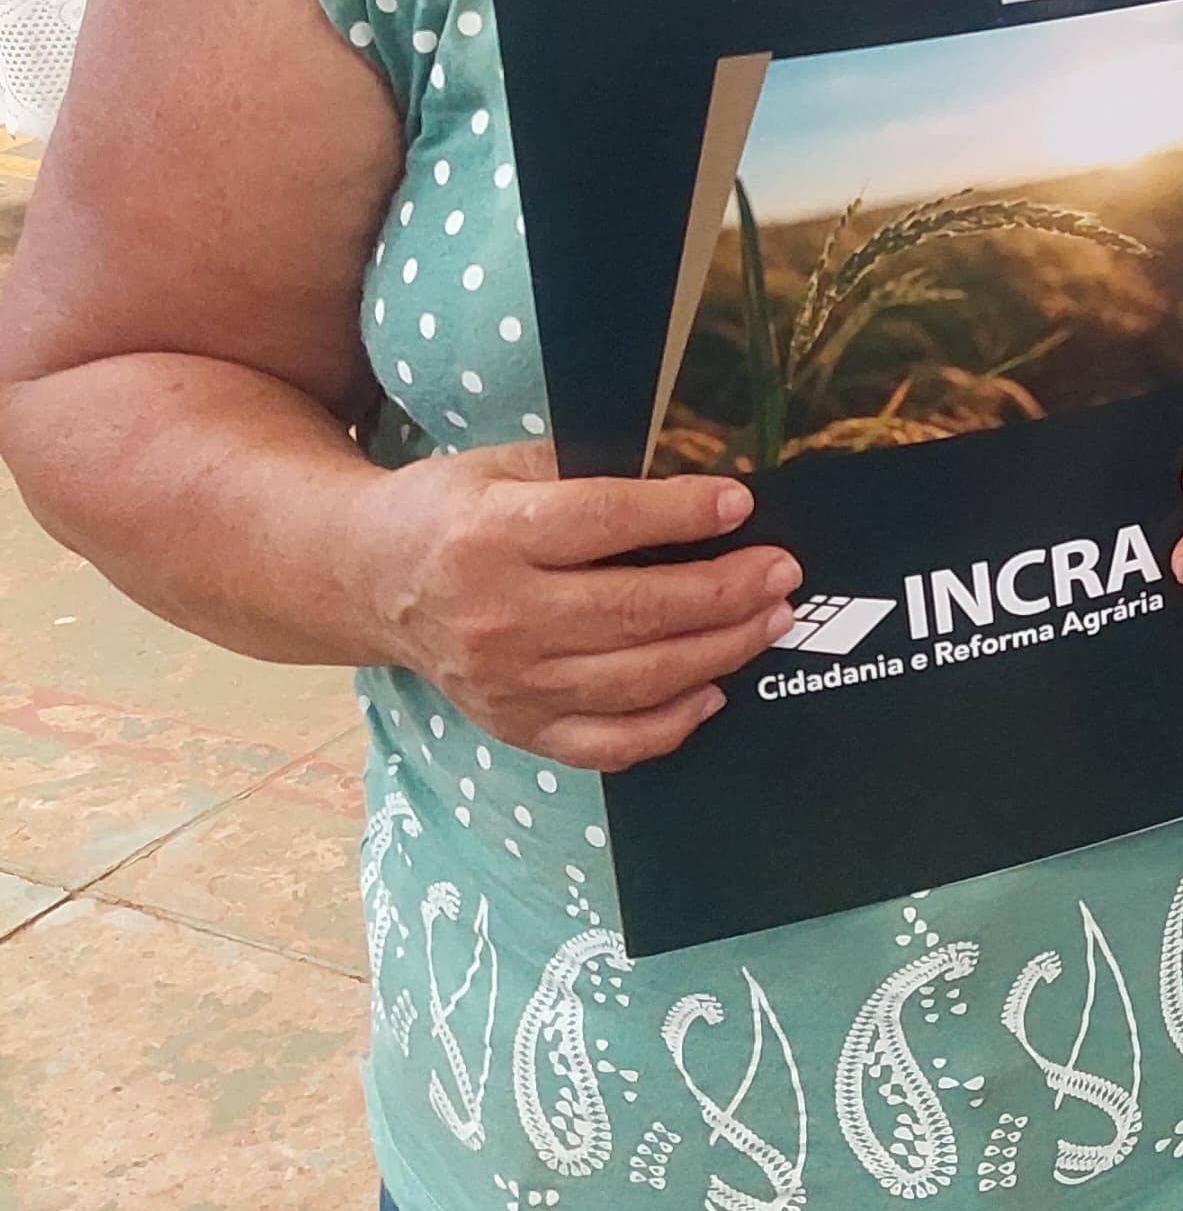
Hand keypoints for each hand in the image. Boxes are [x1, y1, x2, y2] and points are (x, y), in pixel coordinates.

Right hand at [345, 446, 801, 770]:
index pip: (605, 523)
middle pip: (633, 611)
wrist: (372, 582)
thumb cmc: (452, 511)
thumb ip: (589, 473)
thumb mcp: (504, 466)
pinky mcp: (514, 729)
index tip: (740, 503)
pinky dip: (669, 726)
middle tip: (783, 571)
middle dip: (724, 591)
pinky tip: (714, 692)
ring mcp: (507, 684)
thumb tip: (694, 485)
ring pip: (635, 680)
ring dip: (718, 652)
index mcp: (492, 535)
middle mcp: (498, 617)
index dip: (681, 513)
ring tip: (769, 620)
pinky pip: (607, 743)